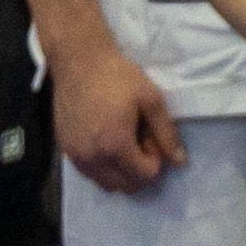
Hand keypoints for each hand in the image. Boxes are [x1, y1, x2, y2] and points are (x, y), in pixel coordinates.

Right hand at [53, 43, 185, 193]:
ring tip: (123, 141)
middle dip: (140, 169)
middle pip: (126, 185)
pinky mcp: (64, 148)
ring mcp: (75, 154)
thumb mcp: (151, 101)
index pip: (145, 176)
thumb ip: (167, 134)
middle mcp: (92, 156)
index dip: (156, 160)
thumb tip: (180, 162)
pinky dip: (103, 167)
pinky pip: (89, 173)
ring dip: (121, 171)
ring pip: (107, 183)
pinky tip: (106, 141)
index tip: (151, 137)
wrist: (77, 60)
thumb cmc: (117, 76)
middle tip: (139, 140)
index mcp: (114, 145)